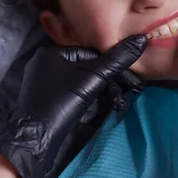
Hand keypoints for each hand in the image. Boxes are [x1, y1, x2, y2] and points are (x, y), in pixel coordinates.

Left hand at [0, 35, 146, 177]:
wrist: (36, 139)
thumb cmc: (62, 102)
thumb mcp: (93, 78)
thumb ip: (118, 60)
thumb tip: (141, 39)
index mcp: (52, 52)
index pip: (92, 53)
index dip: (114, 66)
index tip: (132, 79)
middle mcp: (47, 64)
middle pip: (89, 68)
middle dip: (111, 83)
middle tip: (134, 92)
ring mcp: (47, 83)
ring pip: (84, 83)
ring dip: (104, 93)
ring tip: (120, 105)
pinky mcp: (49, 100)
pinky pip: (75, 94)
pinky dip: (90, 100)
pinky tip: (102, 109)